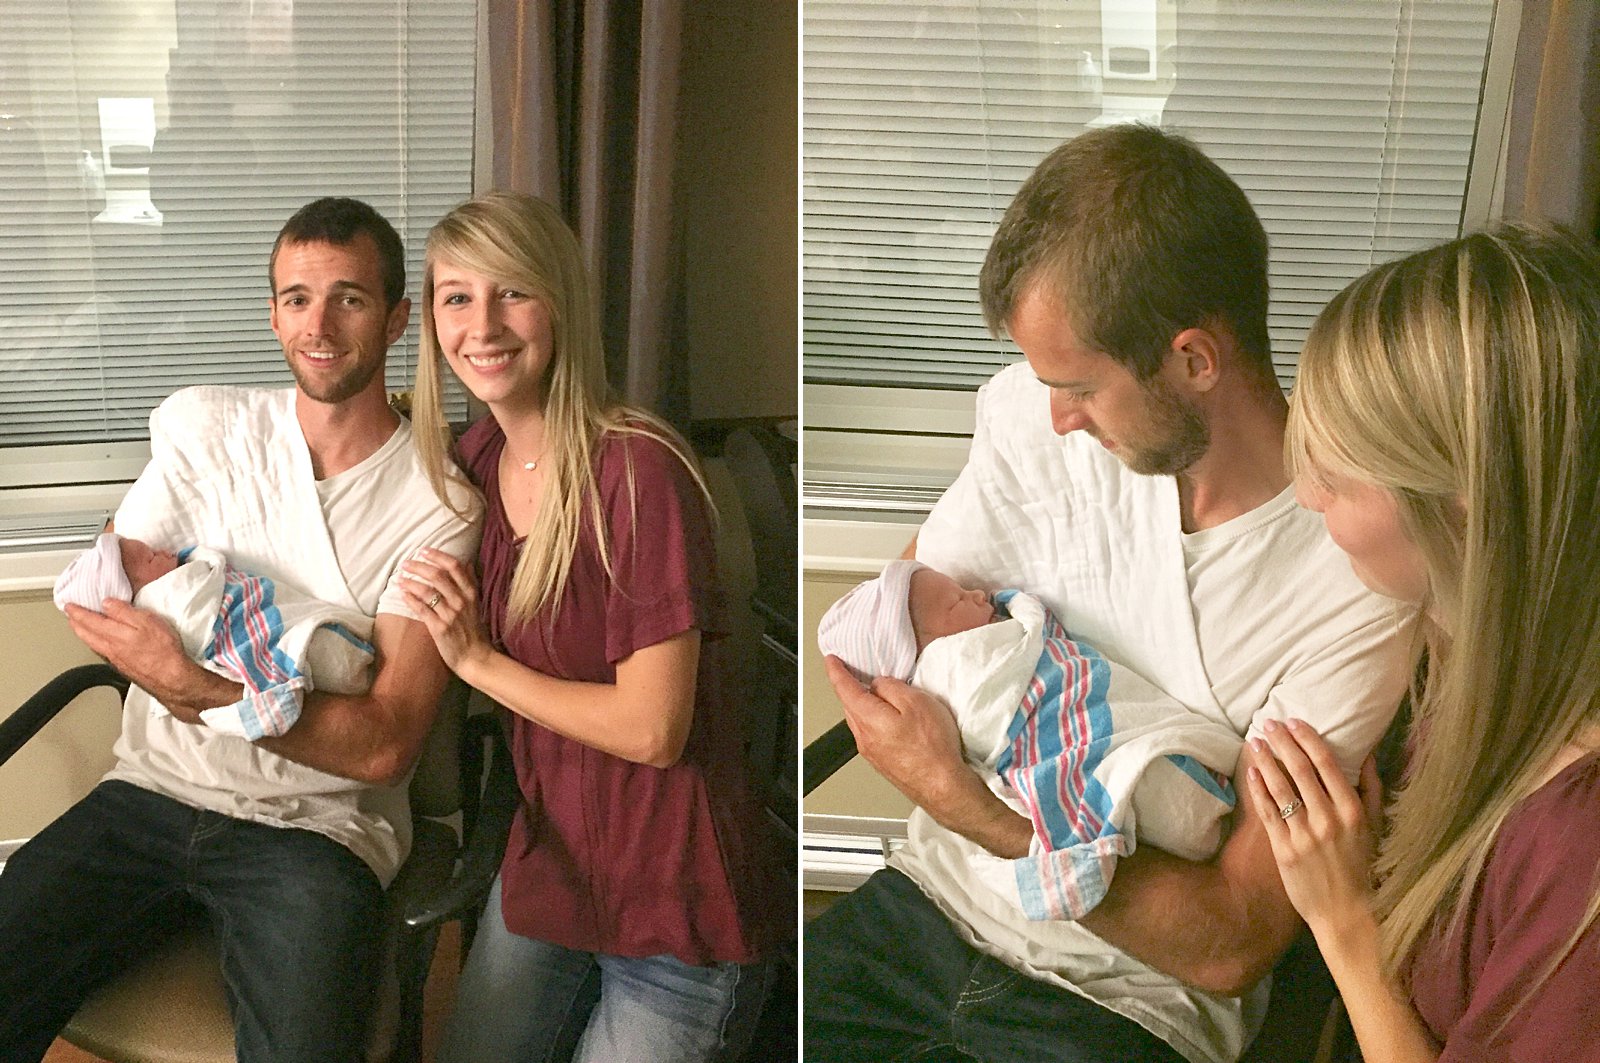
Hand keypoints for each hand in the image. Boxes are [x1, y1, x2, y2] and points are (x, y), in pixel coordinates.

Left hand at [64, 599, 223, 720]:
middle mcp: (110, 648)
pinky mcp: (123, 668)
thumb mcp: (147, 621)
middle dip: (76, 623)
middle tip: (69, 615)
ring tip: (80, 627)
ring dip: (83, 634)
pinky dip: (94, 644)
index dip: (78, 612)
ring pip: (92, 644)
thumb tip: (107, 604)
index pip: (90, 620)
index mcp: (114, 634)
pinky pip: (101, 653)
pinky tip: (99, 644)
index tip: (70, 606)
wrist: (171, 678)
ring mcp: (115, 660)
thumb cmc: (163, 650)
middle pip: (86, 634)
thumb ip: (125, 612)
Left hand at [400, 548, 493, 675]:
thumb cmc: (474, 630)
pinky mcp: (440, 628)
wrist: (476, 658)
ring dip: (411, 582)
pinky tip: (402, 594)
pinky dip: (411, 600)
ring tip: (399, 578)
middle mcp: (461, 601)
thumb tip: (467, 562)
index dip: (437, 556)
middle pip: (438, 576)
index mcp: (471, 593)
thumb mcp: (477, 603)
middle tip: (406, 563)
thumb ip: (471, 582)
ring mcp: (451, 615)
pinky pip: (422, 610)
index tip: (423, 550)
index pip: (454, 567)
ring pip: (428, 592)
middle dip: (419, 566)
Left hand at [824, 653, 967, 804]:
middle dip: (848, 687)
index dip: (836, 670)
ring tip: (875, 693)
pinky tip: (888, 719)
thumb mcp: (915, 701)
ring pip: (859, 721)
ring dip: (862, 705)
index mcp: (868, 718)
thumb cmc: (932, 747)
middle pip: (848, 705)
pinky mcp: (882, 763)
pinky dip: (872, 720)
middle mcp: (864, 738)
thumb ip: (890, 687)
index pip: (843, 688)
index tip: (831, 660)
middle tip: (852, 671)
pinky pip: (870, 733)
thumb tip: (878, 685)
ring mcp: (872, 753)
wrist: (942, 786)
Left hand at [1246, 718, 1382, 937]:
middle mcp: (1328, 820)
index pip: (1326, 764)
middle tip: (1268, 722)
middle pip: (1299, 770)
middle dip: (1282, 742)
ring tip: (1256, 742)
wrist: (1346, 913)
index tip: (1294, 721)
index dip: (1307, 738)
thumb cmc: (1363, 866)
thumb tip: (1368, 753)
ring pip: (1280, 788)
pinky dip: (1258, 789)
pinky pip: (1267, 812)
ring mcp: (1304, 835)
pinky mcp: (1284, 850)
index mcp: (1352, 811)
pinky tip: (1251, 772)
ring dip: (1265, 760)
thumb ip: (1372, 789)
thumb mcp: (1376, 827)